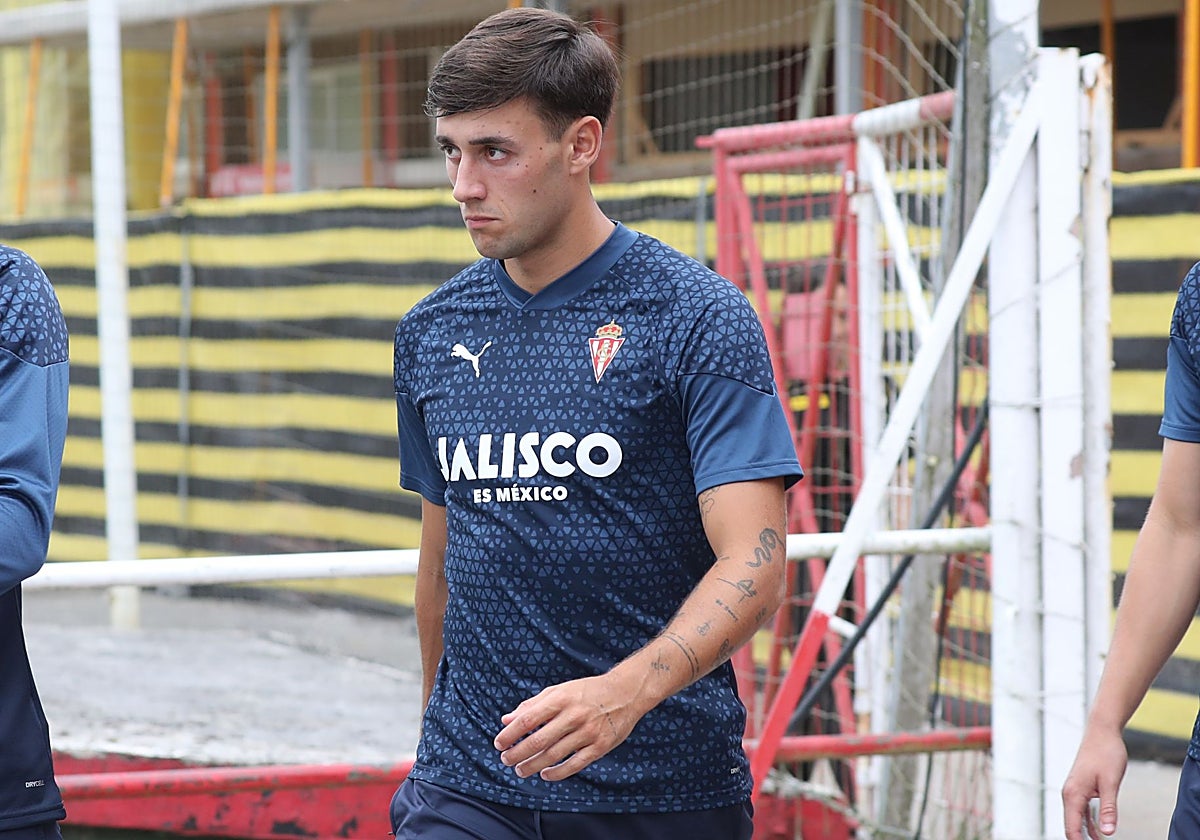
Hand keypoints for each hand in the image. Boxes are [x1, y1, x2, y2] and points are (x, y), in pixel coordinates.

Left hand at [493, 673, 647, 781]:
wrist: (625, 692)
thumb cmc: (587, 691)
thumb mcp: (559, 690)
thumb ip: (532, 705)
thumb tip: (506, 720)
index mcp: (561, 699)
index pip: (528, 719)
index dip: (510, 734)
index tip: (499, 743)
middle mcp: (574, 715)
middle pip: (538, 740)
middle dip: (517, 753)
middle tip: (506, 759)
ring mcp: (588, 732)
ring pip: (554, 755)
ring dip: (532, 765)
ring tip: (520, 769)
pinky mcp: (600, 746)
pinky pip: (575, 764)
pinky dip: (557, 772)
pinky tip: (544, 774)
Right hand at [1062, 726, 1126, 839]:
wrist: (1102, 732)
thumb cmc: (1106, 753)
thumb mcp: (1110, 783)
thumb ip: (1108, 809)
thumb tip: (1108, 833)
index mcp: (1073, 794)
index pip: (1071, 828)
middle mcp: (1070, 793)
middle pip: (1071, 826)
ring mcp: (1075, 790)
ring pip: (1076, 819)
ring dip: (1086, 834)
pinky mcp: (1082, 787)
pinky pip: (1082, 810)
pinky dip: (1089, 823)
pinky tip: (1100, 831)